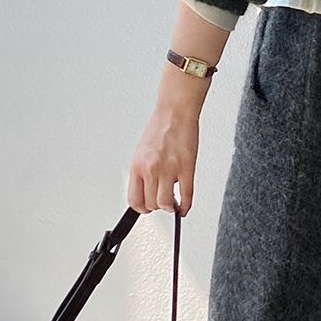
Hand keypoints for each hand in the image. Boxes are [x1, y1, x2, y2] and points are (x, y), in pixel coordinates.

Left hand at [127, 66, 204, 215]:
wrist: (175, 112)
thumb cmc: (161, 128)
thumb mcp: (143, 152)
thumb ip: (143, 171)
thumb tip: (148, 189)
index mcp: (137, 166)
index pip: (134, 199)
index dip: (141, 208)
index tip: (147, 208)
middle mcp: (150, 169)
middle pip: (151, 204)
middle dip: (158, 206)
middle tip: (164, 202)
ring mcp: (169, 170)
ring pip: (166, 203)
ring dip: (170, 206)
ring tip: (173, 202)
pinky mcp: (186, 168)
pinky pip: (186, 195)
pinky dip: (185, 206)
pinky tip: (184, 207)